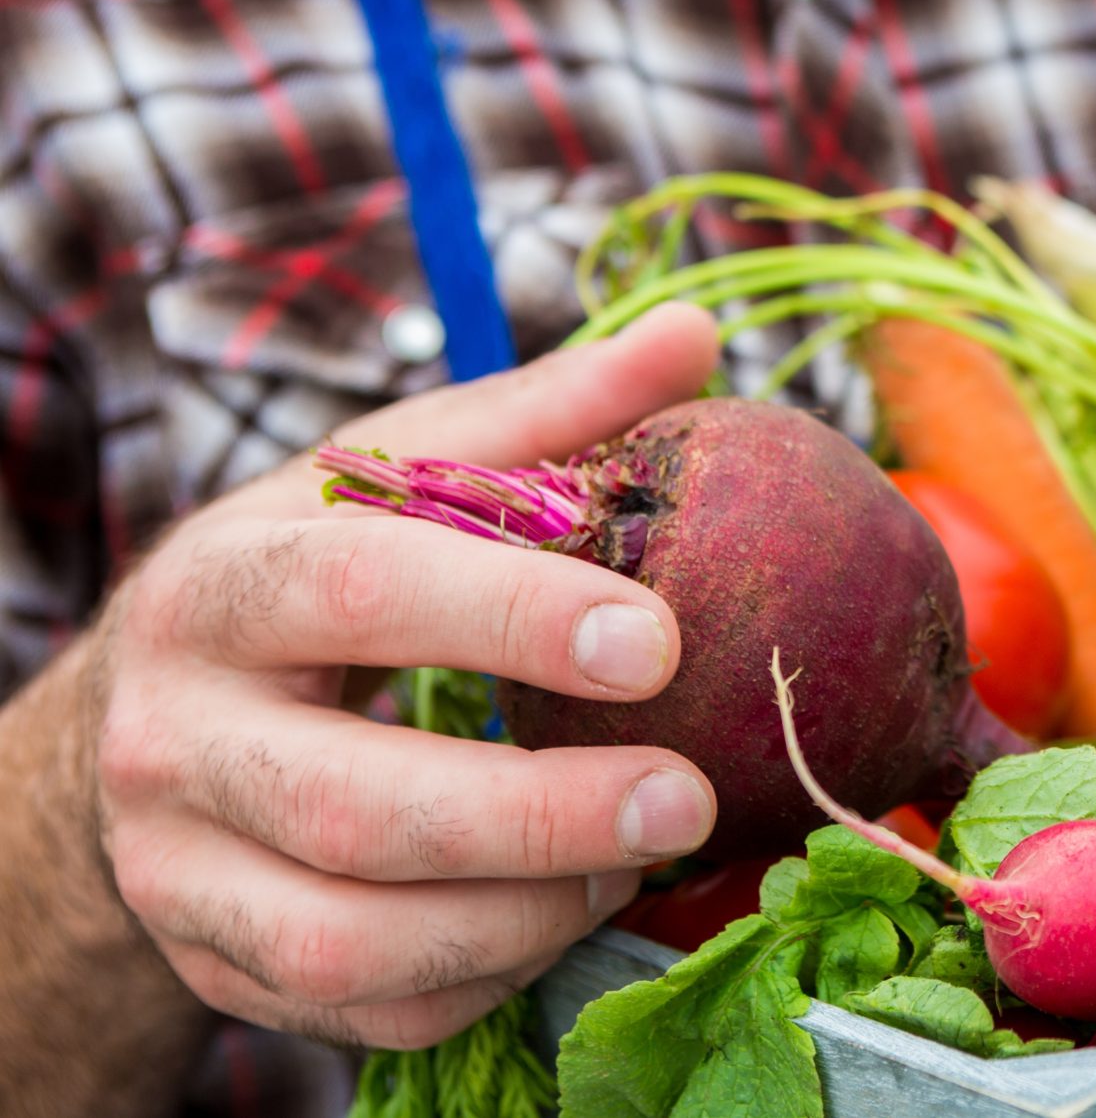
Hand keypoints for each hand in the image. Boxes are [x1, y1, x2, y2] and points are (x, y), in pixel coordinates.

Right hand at [85, 305, 722, 1049]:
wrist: (154, 718)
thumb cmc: (318, 578)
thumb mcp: (395, 478)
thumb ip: (545, 416)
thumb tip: (695, 331)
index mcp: (227, 584)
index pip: (359, 591)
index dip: (511, 617)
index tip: (660, 639)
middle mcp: (178, 736)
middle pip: (353, 806)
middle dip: (541, 816)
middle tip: (690, 801)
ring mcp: (181, 870)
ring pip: (348, 938)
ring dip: (524, 915)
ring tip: (636, 863)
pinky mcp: (218, 968)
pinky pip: (362, 1009)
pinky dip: (486, 978)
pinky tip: (566, 913)